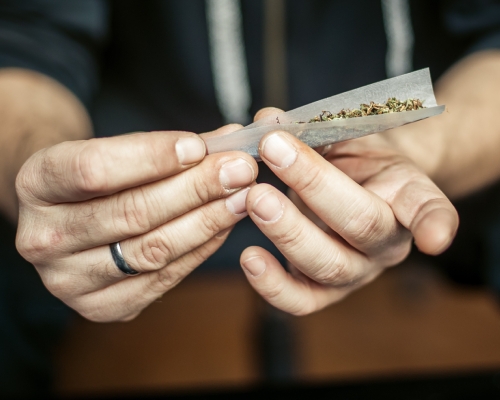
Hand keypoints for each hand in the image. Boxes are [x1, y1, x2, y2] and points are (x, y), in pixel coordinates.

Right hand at [16, 127, 256, 320]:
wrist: (73, 218)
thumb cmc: (99, 178)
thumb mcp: (115, 151)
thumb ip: (168, 147)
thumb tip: (229, 139)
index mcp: (36, 185)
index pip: (95, 170)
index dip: (153, 157)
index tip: (200, 146)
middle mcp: (43, 239)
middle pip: (131, 213)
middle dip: (196, 189)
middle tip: (240, 170)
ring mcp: (70, 281)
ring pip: (152, 249)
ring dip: (208, 220)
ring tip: (243, 196)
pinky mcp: (103, 308)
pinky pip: (164, 278)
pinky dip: (201, 249)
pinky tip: (226, 225)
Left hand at [239, 109, 457, 314]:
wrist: (352, 191)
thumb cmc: (356, 161)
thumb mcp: (347, 135)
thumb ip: (313, 128)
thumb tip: (265, 121)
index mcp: (406, 198)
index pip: (427, 209)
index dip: (434, 224)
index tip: (435, 239)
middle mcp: (386, 243)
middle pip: (360, 226)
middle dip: (313, 186)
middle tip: (274, 151)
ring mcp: (355, 272)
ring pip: (328, 265)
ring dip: (286, 231)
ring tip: (254, 197)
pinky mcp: (322, 290)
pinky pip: (300, 300)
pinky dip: (272, 285)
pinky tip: (249, 257)